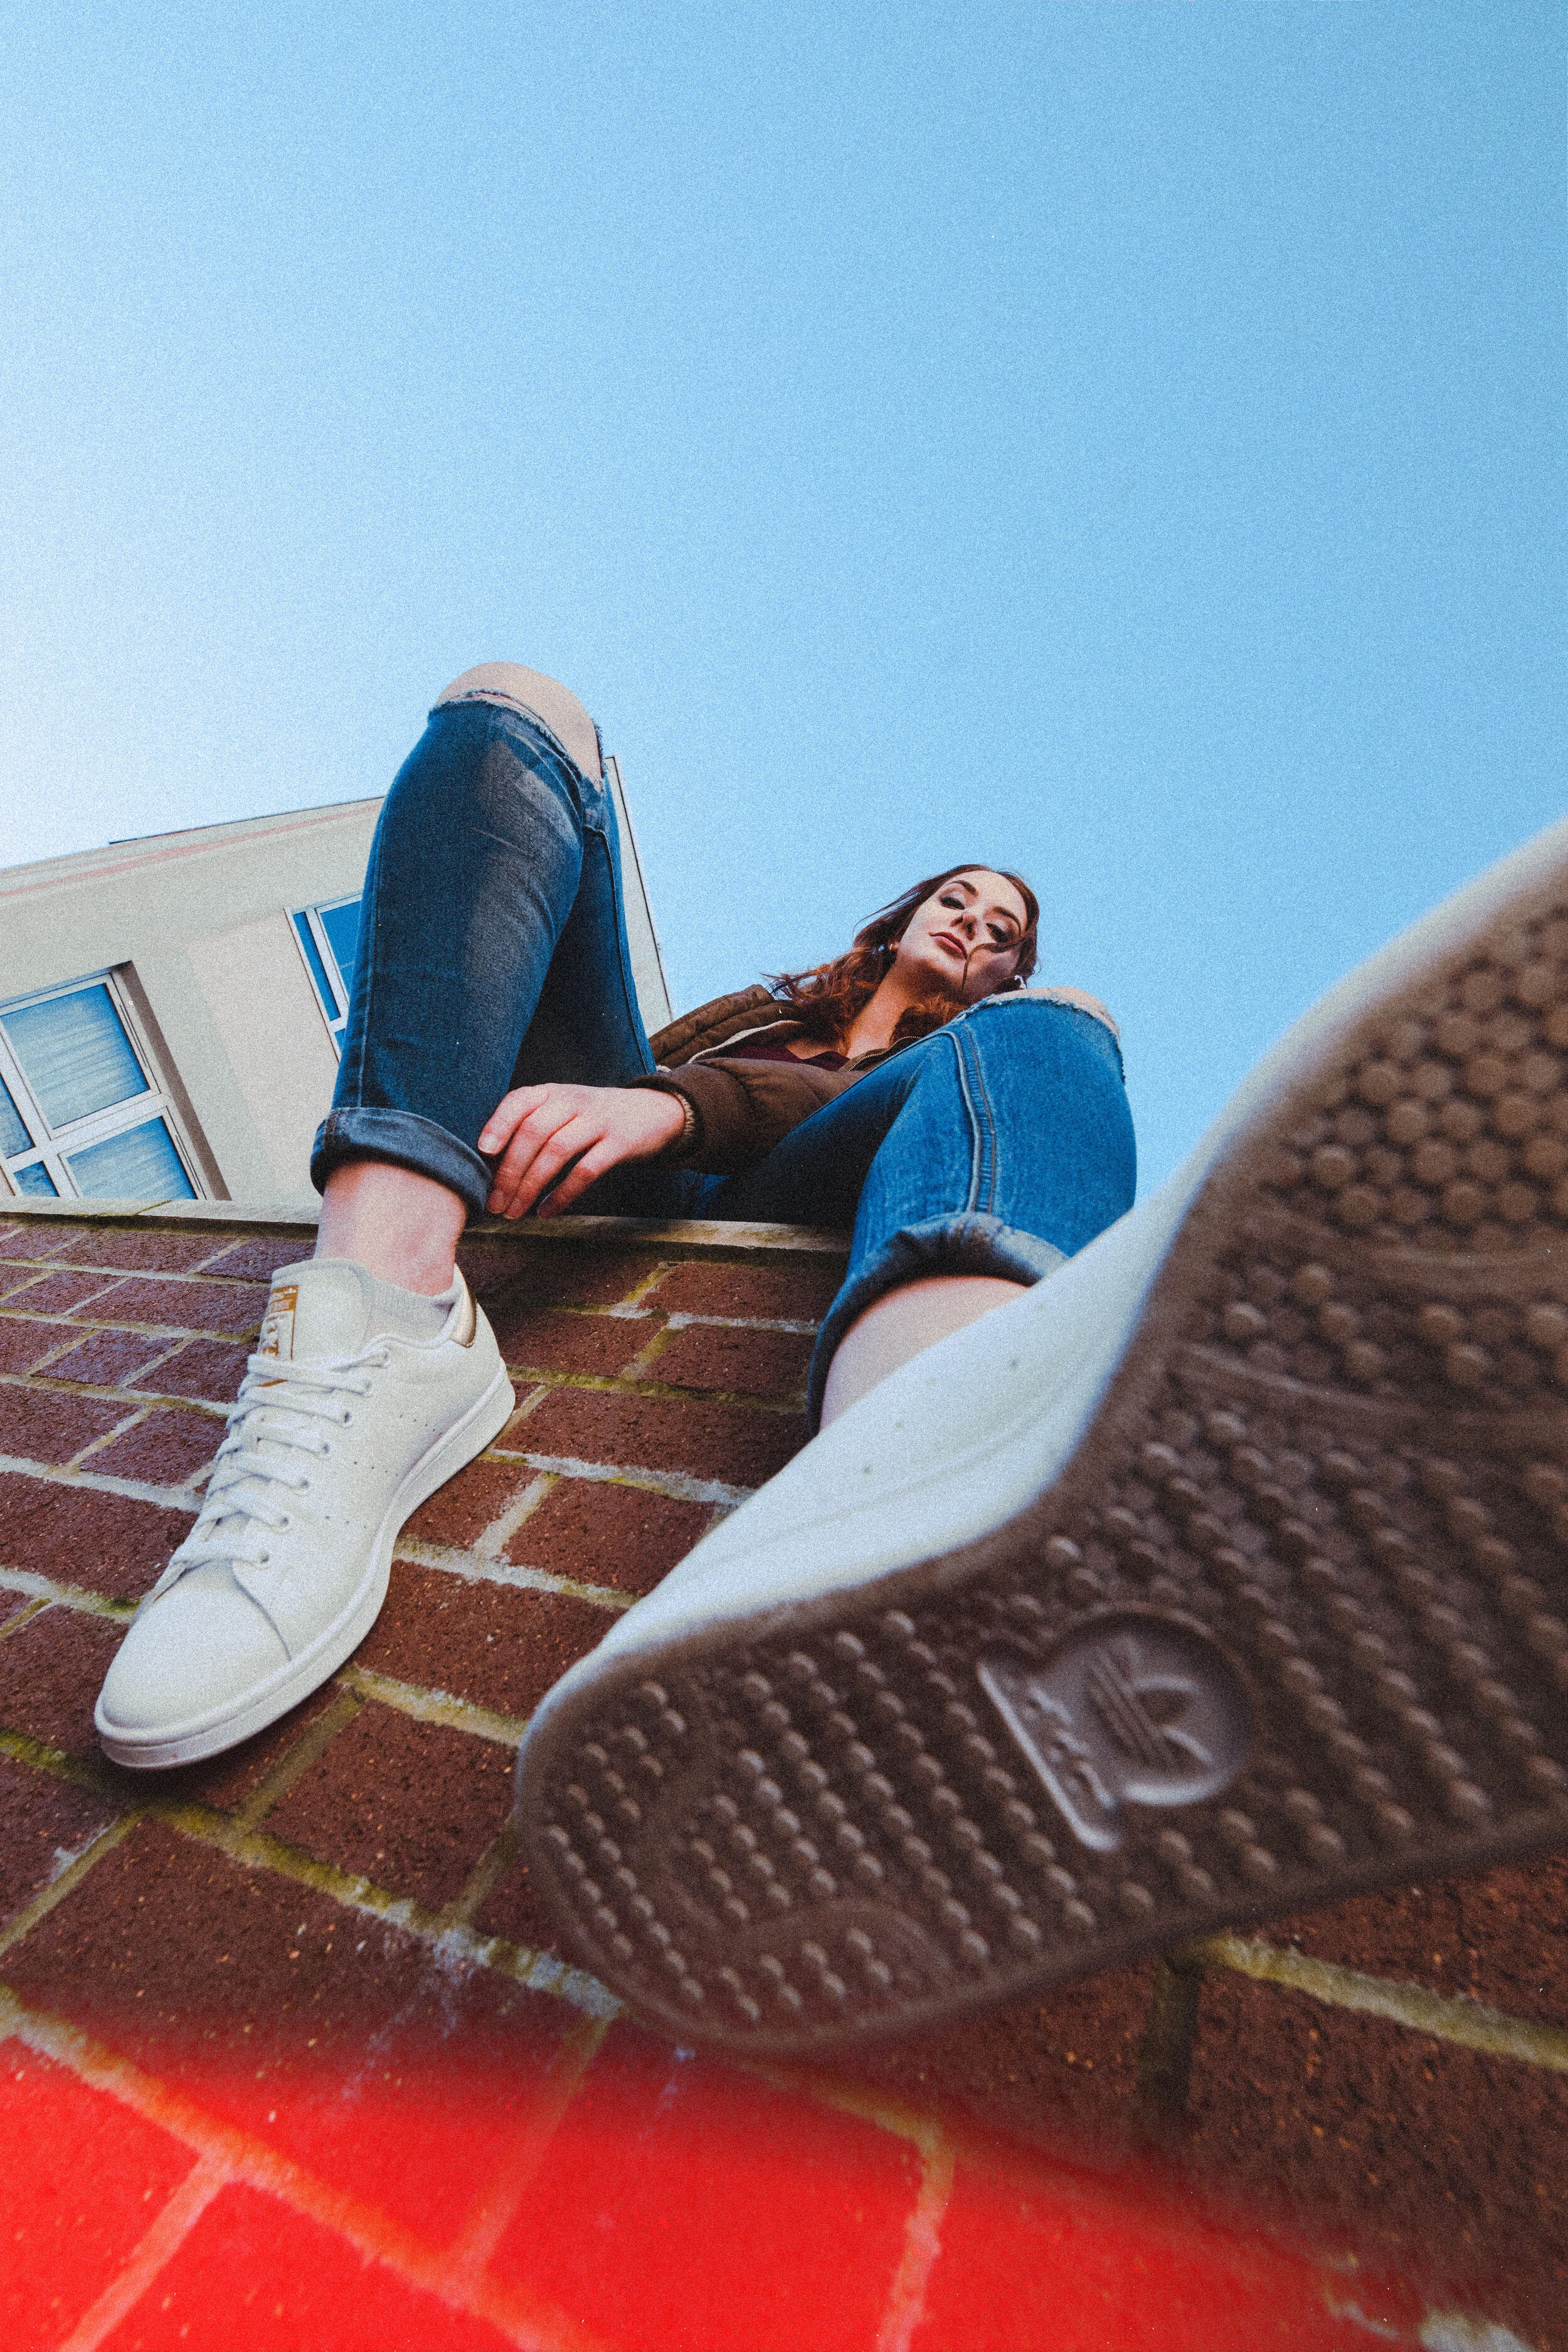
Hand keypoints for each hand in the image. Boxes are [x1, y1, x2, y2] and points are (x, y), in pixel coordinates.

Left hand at [477, 1083, 685, 1218]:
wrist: (652, 1112)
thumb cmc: (592, 1118)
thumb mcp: (563, 1109)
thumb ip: (531, 1126)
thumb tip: (489, 1168)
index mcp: (553, 1091)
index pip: (519, 1100)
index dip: (499, 1124)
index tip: (484, 1151)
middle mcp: (574, 1100)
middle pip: (534, 1132)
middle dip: (510, 1171)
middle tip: (495, 1203)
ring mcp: (598, 1120)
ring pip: (557, 1151)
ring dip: (531, 1186)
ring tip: (515, 1211)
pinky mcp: (619, 1143)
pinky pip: (586, 1170)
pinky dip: (563, 1194)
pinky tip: (546, 1211)